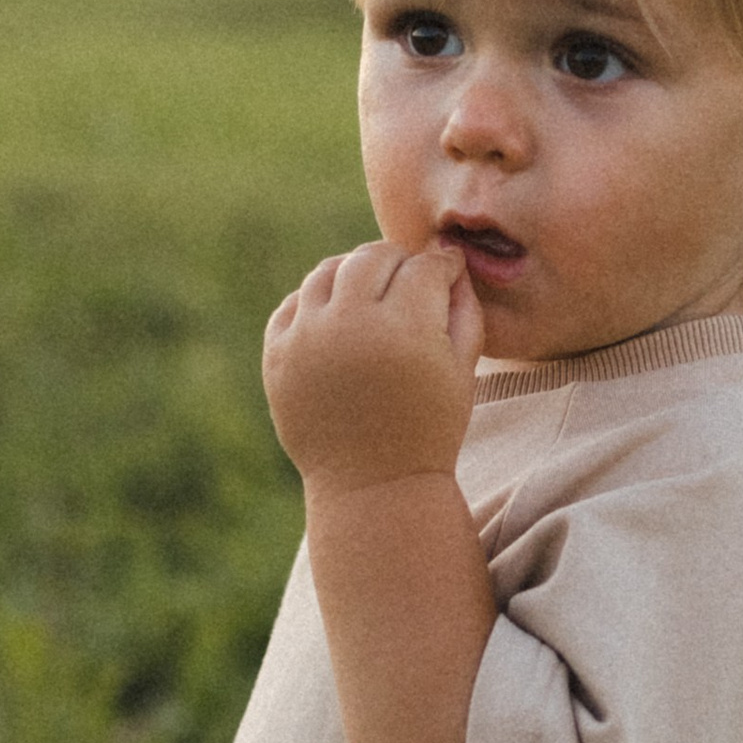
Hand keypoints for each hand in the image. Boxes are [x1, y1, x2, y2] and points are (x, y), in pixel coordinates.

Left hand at [264, 240, 482, 492]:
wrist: (373, 486)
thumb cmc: (429, 429)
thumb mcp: (462, 371)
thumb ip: (465, 309)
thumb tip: (449, 263)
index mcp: (405, 330)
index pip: (423, 267)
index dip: (442, 265)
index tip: (447, 271)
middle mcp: (351, 326)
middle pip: (373, 257)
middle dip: (398, 261)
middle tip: (411, 275)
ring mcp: (307, 339)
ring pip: (329, 271)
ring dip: (355, 272)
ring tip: (373, 292)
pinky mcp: (277, 355)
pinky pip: (296, 303)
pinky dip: (319, 301)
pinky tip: (340, 316)